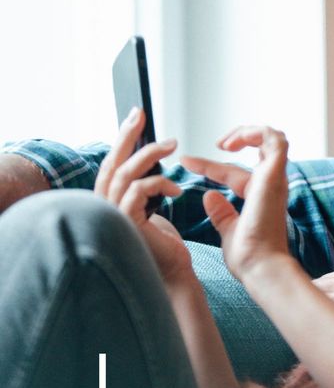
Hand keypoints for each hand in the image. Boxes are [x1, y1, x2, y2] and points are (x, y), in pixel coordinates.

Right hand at [94, 107, 189, 282]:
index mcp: (111, 200)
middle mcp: (104, 206)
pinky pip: (137, 191)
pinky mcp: (125, 222)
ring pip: (124, 173)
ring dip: (149, 155)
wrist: (173, 273)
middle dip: (126, 135)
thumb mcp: (151, 209)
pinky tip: (175, 188)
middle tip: (141, 114)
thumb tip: (148, 167)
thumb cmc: (164, 245)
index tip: (136, 116)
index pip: (112, 163)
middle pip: (111, 163)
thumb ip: (143, 189)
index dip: (122, 139)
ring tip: (172, 145)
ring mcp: (111, 215)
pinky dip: (158, 183)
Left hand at [179, 126, 290, 279]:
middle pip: (261, 147)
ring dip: (248, 132)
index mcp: (261, 196)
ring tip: (225, 141)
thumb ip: (221, 212)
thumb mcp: (228, 228)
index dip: (209, 166)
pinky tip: (230, 143)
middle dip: (240, 137)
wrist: (259, 265)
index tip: (185, 162)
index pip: (234, 172)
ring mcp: (275, 178)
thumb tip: (209, 197)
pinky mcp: (274, 176)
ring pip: (273, 138)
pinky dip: (254, 133)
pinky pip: (274, 141)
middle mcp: (271, 184)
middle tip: (218, 143)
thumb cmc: (248, 255)